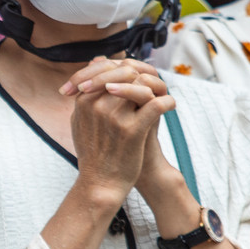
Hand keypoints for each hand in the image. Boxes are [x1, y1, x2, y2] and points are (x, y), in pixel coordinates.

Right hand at [65, 57, 174, 204]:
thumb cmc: (93, 152)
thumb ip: (85, 95)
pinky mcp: (132, 131)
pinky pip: (156, 104)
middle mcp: (97, 105)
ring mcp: (114, 117)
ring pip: (142, 84)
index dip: (124, 70)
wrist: (100, 183)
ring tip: (160, 96)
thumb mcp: (80, 121)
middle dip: (142, 75)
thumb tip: (95, 65)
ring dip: (156, 87)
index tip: (136, 78)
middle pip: (125, 72)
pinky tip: (170, 107)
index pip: (105, 69)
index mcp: (83, 101)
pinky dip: (167, 103)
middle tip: (151, 85)